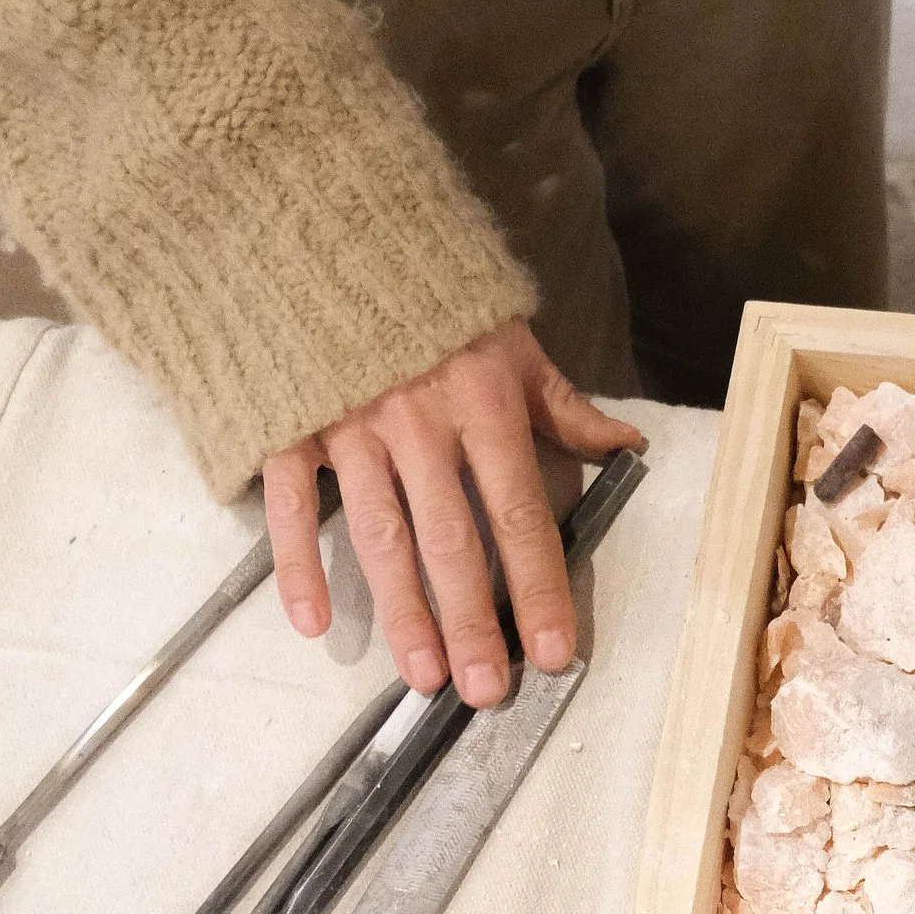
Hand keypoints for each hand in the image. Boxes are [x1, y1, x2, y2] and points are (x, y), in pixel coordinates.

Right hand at [262, 325, 642, 708]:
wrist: (324, 224)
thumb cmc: (431, 293)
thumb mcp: (509, 339)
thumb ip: (561, 404)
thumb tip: (627, 444)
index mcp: (481, 401)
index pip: (519, 510)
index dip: (538, 586)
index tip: (554, 651)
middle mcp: (416, 420)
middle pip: (449, 538)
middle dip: (471, 620)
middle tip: (486, 690)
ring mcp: (346, 424)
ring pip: (377, 535)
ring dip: (401, 612)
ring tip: (424, 675)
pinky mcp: (287, 423)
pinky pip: (288, 506)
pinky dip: (295, 566)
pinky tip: (310, 625)